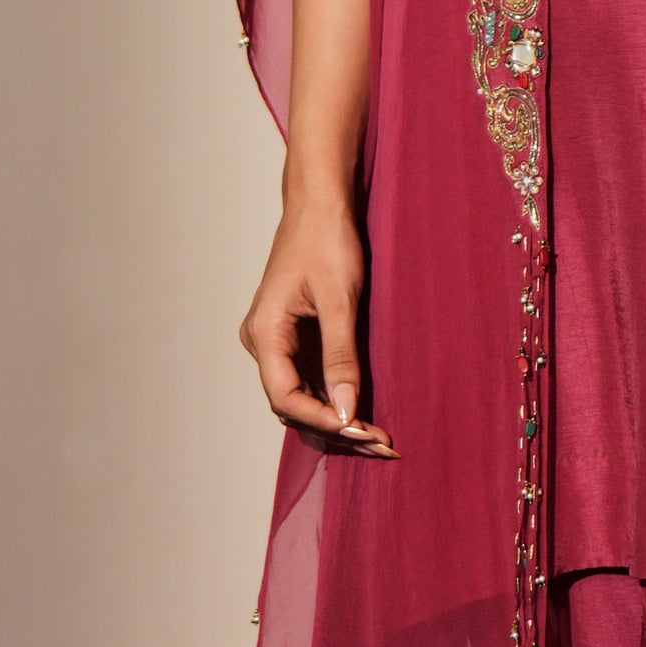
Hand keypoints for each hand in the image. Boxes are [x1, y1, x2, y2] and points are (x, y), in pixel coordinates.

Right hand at [240, 193, 391, 450]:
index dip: (324, 421)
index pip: (286, 398)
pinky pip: (309, 379)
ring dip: (337, 417)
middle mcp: (263, 343)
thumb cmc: (327, 240)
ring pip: (302, 397)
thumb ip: (340, 356)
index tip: (363, 430)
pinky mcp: (294, 337)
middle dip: (335, 427)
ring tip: (379, 435)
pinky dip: (335, 397)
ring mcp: (277, 341)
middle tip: (382, 443)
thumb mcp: (340, 299)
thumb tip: (344, 410)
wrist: (320, 203)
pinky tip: (366, 410)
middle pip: (292, 405)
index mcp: (264, 333)